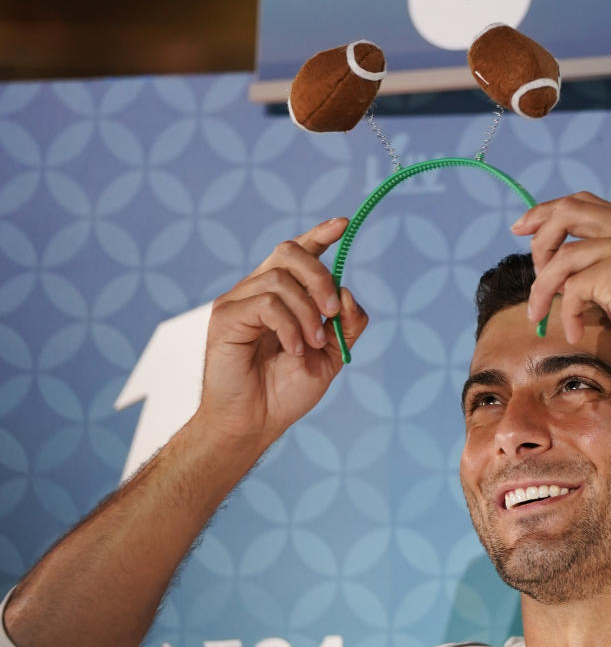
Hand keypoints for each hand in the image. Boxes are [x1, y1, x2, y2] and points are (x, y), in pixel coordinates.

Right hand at [195, 218, 367, 448]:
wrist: (256, 422)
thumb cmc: (287, 389)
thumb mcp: (331, 355)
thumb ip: (347, 325)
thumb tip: (349, 293)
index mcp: (282, 296)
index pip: (299, 253)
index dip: (320, 234)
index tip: (344, 224)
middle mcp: (258, 291)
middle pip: (289, 252)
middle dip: (319, 276)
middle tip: (333, 311)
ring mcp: (238, 301)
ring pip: (281, 279)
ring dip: (307, 312)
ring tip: (312, 344)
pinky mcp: (225, 317)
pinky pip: (266, 303)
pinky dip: (289, 326)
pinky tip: (294, 349)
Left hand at [514, 192, 610, 380]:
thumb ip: (604, 260)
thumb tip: (556, 261)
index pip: (583, 203)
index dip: (547, 212)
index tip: (522, 228)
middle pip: (568, 212)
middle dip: (538, 237)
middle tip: (532, 270)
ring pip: (562, 257)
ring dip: (541, 288)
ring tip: (538, 314)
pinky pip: (571, 289)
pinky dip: (566, 313)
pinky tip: (575, 331)